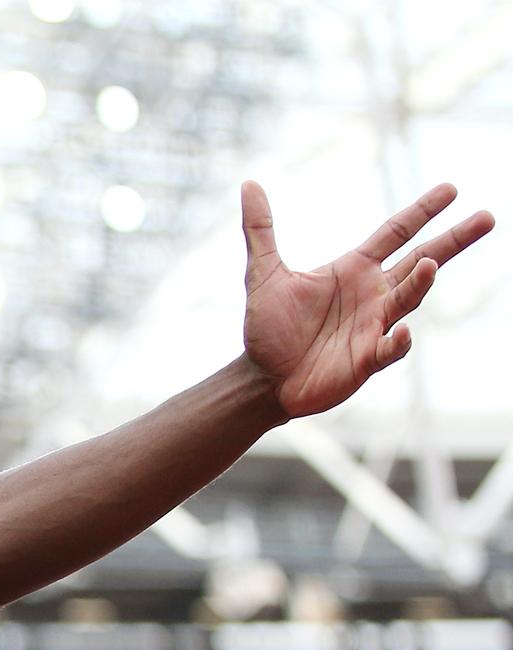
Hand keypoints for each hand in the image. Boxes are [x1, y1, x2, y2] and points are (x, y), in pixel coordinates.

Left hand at [241, 180, 492, 417]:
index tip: (451, 189)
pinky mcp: (366, 360)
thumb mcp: (262, 274)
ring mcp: (374, 326)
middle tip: (487, 217)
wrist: (262, 377)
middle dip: (453, 240)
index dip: (423, 211)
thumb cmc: (268, 327)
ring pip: (408, 299)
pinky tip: (400, 331)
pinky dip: (397, 340)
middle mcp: (373, 294)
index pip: (397, 232)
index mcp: (354, 269)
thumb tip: (249, 184)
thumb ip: (260, 230)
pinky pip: (389, 348)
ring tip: (428, 265)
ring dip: (420, 283)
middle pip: (422, 260)